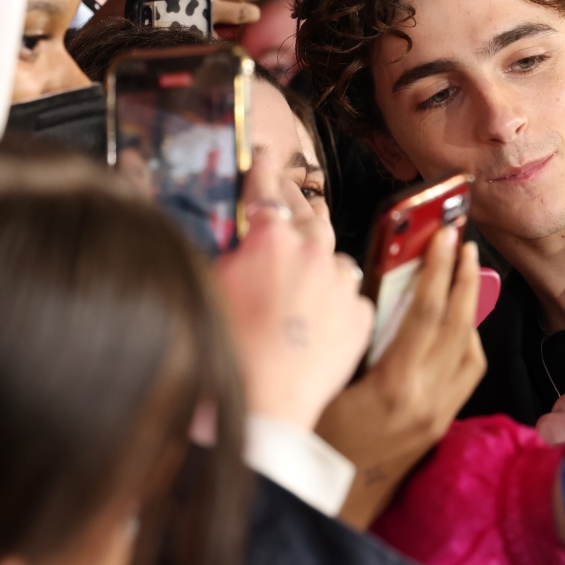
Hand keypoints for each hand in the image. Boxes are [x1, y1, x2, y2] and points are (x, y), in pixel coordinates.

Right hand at [213, 162, 371, 431]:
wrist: (261, 411)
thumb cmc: (222, 355)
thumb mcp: (205, 289)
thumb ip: (219, 254)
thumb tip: (217, 236)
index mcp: (271, 241)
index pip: (265, 189)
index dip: (261, 167)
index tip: (263, 153)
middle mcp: (314, 256)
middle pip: (308, 215)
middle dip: (295, 198)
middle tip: (286, 186)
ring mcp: (341, 288)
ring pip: (336, 257)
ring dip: (321, 255)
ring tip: (310, 254)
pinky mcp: (359, 321)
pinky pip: (351, 296)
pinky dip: (337, 297)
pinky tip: (324, 306)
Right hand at [316, 227, 486, 528]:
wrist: (334, 501)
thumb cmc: (315, 440)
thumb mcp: (326, 381)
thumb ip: (353, 339)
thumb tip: (372, 290)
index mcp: (394, 386)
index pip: (427, 314)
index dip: (439, 270)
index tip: (446, 238)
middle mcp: (426, 400)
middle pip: (459, 326)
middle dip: (465, 279)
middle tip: (467, 245)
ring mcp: (438, 414)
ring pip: (472, 350)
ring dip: (471, 307)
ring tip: (465, 275)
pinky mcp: (440, 424)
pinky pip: (468, 374)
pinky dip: (468, 341)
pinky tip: (458, 326)